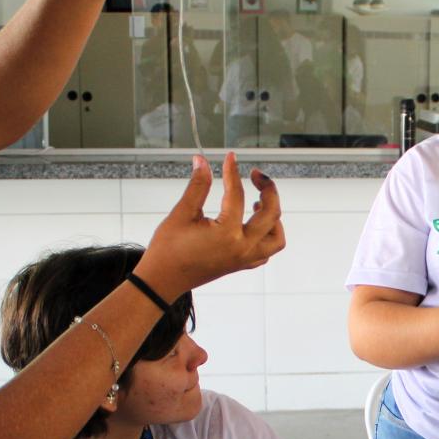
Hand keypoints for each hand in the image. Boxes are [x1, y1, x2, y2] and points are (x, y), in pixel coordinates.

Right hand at [137, 152, 283, 292]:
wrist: (162, 280)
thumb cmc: (168, 250)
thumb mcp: (182, 214)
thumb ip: (197, 186)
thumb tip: (202, 161)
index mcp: (227, 234)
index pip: (237, 195)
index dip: (233, 172)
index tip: (230, 158)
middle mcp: (242, 248)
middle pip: (272, 214)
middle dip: (268, 190)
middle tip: (256, 175)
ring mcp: (244, 259)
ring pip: (276, 238)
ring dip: (273, 217)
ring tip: (258, 202)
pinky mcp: (240, 265)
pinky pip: (265, 252)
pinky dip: (267, 236)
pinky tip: (253, 224)